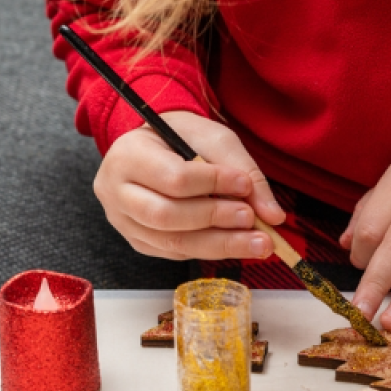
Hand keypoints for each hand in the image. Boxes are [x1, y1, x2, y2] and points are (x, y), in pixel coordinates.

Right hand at [94, 111, 285, 259]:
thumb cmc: (182, 137)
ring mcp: (123, 222)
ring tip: (258, 243)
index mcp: (128, 156)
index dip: (213, 184)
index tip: (244, 185)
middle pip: (166, 216)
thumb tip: (273, 216)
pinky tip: (235, 244)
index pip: (173, 178)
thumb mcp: (214, 139)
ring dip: (220, 244)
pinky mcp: (138, 241)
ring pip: (172, 243)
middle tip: (253, 220)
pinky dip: (209, 250)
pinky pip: (175, 253)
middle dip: (215, 219)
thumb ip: (244, 171)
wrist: (156, 146)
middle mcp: (116, 192)